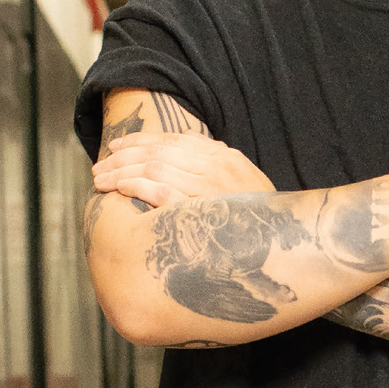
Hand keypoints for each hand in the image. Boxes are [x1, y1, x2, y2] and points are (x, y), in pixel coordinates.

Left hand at [92, 132, 274, 207]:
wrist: (288, 247)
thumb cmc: (262, 224)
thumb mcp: (244, 190)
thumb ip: (217, 174)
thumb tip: (186, 166)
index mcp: (226, 158)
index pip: (174, 140)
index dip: (141, 141)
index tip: (118, 148)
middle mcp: (218, 166)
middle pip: (159, 151)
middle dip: (124, 156)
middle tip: (100, 167)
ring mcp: (211, 186)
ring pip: (155, 167)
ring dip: (122, 172)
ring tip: (100, 180)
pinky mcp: (203, 209)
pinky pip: (161, 191)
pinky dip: (136, 186)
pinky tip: (119, 189)